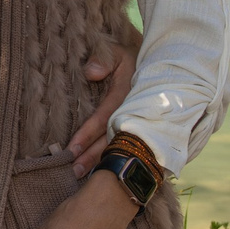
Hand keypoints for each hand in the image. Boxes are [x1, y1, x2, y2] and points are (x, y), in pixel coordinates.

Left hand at [68, 32, 140, 177]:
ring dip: (101, 162)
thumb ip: (103, 59)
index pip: (105, 117)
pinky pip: (127, 148)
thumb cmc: (127, 58)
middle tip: (74, 172)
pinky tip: (100, 173)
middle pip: (112, 139)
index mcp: (128, 94)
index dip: (88, 133)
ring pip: (119, 146)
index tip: (71, 148)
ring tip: (81, 176)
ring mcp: (141, 123)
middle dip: (94, 157)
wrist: (157, 66)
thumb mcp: (116, 52)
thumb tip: (90, 73)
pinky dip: (113, 160)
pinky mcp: (142, 131)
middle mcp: (135, 112)